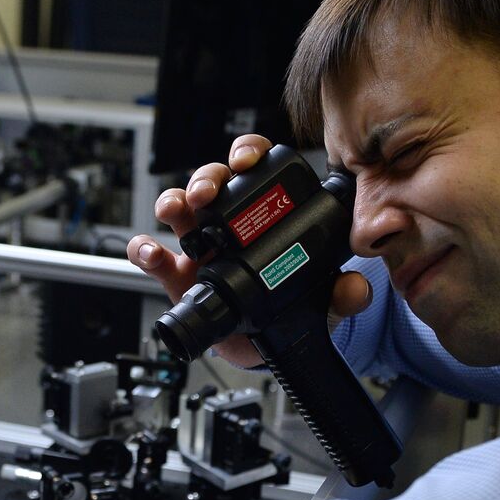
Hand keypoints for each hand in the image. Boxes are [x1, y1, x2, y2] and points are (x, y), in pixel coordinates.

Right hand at [127, 133, 372, 366]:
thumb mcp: (320, 302)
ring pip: (177, 209)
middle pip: (211, 181)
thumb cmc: (285, 309)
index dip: (247, 154)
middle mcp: (226, 223)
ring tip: (175, 211)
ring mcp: (197, 246)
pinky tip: (150, 253)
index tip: (246, 162)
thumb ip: (340, 295)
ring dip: (172, 202)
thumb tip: (355, 288)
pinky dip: (143, 250)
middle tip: (208, 193)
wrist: (259, 345)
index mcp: (262, 214)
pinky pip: (150, 256)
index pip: (254, 167)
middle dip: (206, 178)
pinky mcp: (176, 277)